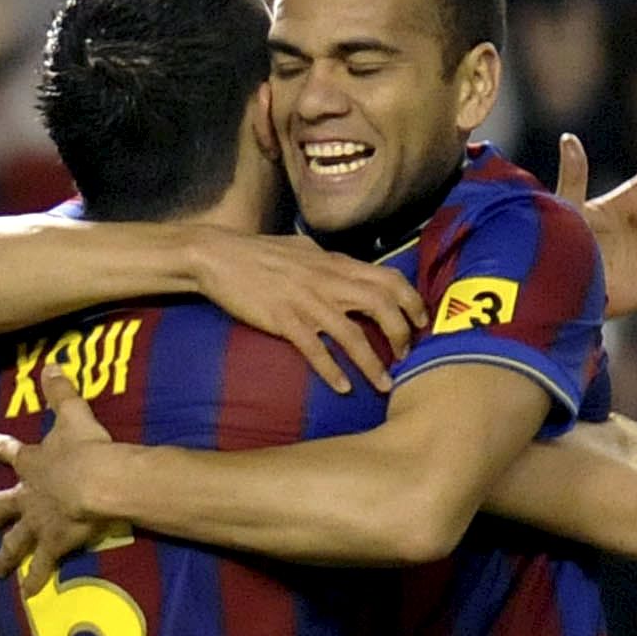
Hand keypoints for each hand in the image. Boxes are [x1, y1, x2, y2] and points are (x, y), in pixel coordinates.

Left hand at [0, 366, 119, 584]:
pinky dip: (37, 580)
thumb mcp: (72, 413)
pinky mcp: (54, 544)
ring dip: (6, 556)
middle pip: (3, 506)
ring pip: (16, 542)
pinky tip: (29, 594)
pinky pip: (44, 566)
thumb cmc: (85, 447)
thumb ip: (60, 390)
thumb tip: (50, 363)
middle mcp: (28, 496)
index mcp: (32, 463)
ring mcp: (39, 523)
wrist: (94, 483)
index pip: (8, 451)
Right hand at [188, 230, 428, 393]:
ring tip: (384, 385)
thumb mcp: (301, 248)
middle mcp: (327, 280)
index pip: (388, 278)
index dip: (412, 300)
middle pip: (381, 305)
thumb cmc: (257, 251)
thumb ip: (327, 260)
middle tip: (407, 355)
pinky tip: (343, 387)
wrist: (215, 255)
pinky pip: (314, 348)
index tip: (421, 321)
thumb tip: (344, 265)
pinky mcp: (282, 318)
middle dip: (401, 333)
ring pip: (352, 333)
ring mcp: (305, 300)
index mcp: (334, 262)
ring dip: (372, 362)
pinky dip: (331, 369)